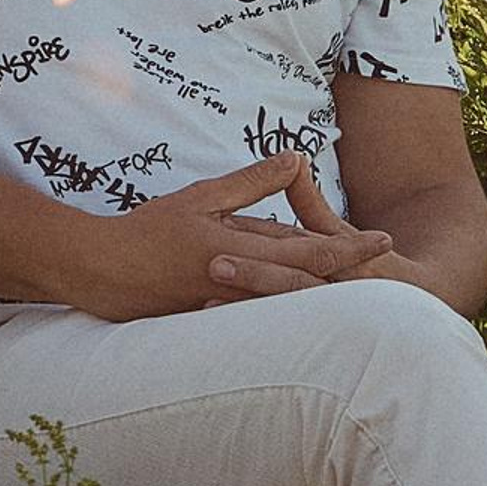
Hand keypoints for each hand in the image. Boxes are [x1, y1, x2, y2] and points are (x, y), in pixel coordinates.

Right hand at [69, 153, 393, 321]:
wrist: (101, 272)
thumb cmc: (148, 231)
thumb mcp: (202, 198)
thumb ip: (251, 182)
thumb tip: (296, 159)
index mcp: (239, 252)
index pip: (308, 251)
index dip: (351, 247)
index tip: (384, 241)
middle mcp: (241, 286)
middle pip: (309, 283)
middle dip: (349, 272)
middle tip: (385, 262)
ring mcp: (229, 311)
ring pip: (288, 302)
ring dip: (322, 292)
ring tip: (357, 283)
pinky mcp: (216, 326)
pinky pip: (261, 315)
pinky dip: (286, 306)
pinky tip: (302, 302)